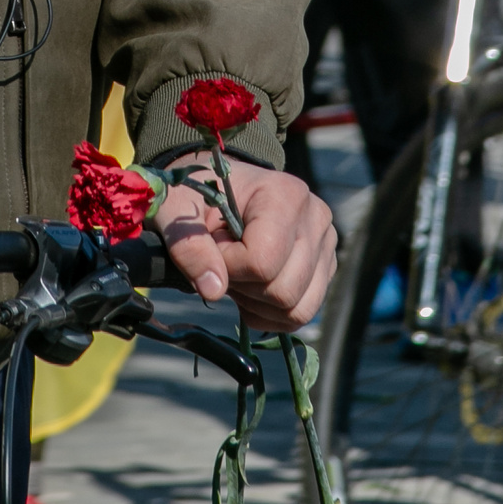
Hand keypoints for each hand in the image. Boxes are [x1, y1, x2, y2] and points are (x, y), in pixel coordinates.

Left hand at [156, 159, 336, 331]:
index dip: (229, 266)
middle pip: (283, 290)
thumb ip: (189, 247)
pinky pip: (301, 314)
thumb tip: (213, 291)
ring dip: (257, 304)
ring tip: (237, 275)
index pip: (262, 260)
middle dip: (243, 287)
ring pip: (297, 308)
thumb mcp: (178, 209)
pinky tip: (250, 289)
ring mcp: (324, 245)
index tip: (214, 244)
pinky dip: (270, 314)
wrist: (218, 189)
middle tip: (223, 262)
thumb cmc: (197, 194)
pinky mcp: (324, 268)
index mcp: (284, 194)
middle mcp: (315, 217)